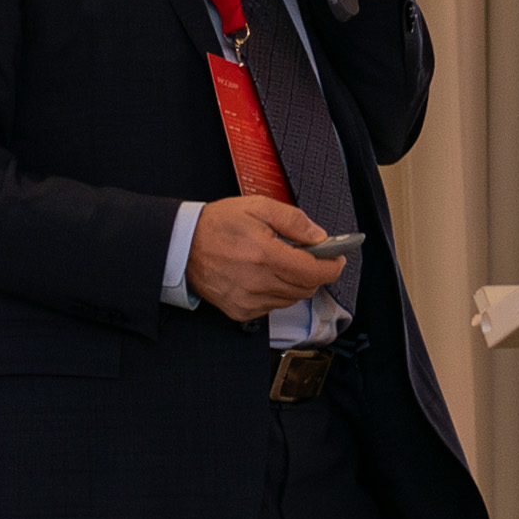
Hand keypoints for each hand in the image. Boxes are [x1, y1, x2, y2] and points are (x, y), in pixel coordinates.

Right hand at [189, 195, 350, 321]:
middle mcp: (259, 283)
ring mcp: (249, 301)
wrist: (181, 246)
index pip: (315, 272)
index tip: (337, 258)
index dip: (332, 266)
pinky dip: (276, 293)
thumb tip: (320, 236)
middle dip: (314, 272)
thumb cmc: (217, 224)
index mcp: (266, 255)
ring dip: (295, 283)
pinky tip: (264, 276)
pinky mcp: (240, 311)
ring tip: (280, 262)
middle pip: (307, 288)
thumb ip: (293, 220)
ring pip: (291, 299)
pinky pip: (272, 307)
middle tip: (308, 256)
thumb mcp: (258, 206)